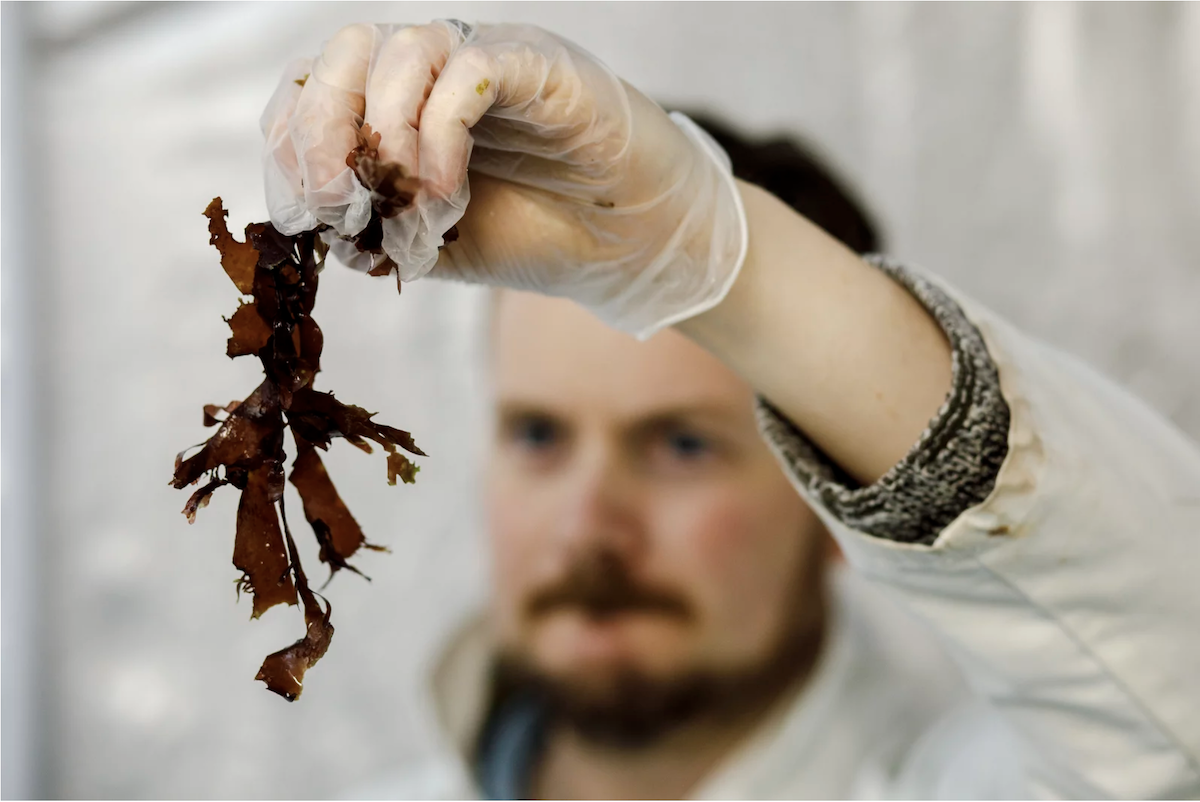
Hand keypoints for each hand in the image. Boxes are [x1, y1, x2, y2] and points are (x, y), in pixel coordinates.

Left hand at [261, 20, 745, 337]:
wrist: (626, 244)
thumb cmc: (536, 233)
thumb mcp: (435, 246)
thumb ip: (376, 230)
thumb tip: (319, 221)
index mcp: (402, 104)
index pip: (316, 88)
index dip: (296, 139)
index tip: (310, 206)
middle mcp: (435, 70)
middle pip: (343, 54)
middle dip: (323, 128)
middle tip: (339, 198)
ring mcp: (483, 61)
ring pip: (397, 53)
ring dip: (387, 137)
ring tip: (415, 204)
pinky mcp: (535, 65)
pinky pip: (467, 73)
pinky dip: (440, 135)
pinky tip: (450, 191)